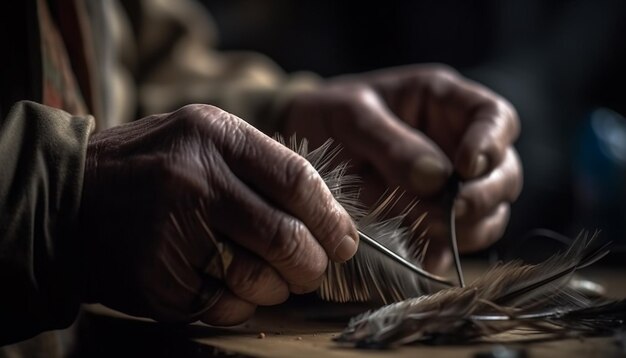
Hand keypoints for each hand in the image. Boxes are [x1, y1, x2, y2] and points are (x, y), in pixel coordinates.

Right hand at [78, 104, 357, 324]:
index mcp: (213, 136)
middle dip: (312, 264)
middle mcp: (194, 181)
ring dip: (278, 288)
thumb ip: (259, 165)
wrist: (67, 201)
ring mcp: (172, 233)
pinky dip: (241, 306)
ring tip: (271, 279)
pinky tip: (228, 287)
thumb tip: (326, 215)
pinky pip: (225, 307)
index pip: (297, 180)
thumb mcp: (201, 138)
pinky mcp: (157, 280)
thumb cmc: (149, 168)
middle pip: (285, 237)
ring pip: (260, 279)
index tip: (345, 241)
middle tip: (313, 269)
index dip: (332, 218)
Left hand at [282, 64, 521, 272]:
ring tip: (430, 230)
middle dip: (484, 195)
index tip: (467, 168)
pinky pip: (456, 239)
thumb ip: (391, 143)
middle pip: (504, 172)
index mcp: (445, 103)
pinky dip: (446, 251)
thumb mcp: (352, 116)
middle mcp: (456, 143)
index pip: (496, 118)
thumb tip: (437, 179)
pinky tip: (425, 257)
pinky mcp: (431, 215)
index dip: (492, 144)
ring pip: (489, 212)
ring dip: (470, 227)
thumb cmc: (329, 114)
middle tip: (452, 209)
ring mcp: (448, 183)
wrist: (304, 140)